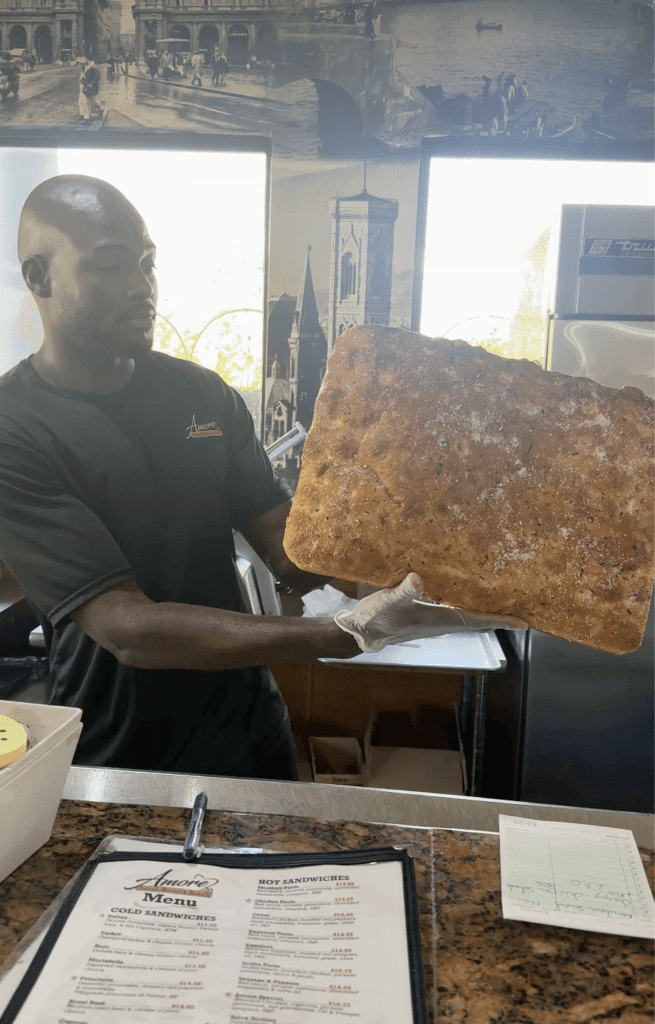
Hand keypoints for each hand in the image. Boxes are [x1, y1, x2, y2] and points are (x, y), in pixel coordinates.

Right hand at [334, 573, 527, 652]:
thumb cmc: (376, 618)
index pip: (478, 620)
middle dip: (500, 615)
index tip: (525, 623)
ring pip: (468, 615)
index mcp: (439, 620)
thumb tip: (419, 579)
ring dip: (486, 609)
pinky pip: (455, 609)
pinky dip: (468, 602)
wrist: (360, 631)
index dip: (502, 620)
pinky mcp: (426, 614)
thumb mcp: (388, 601)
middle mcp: (442, 622)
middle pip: (479, 620)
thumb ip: (404, 591)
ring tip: (504, 599)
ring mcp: (435, 619)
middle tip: (524, 611)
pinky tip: (468, 593)